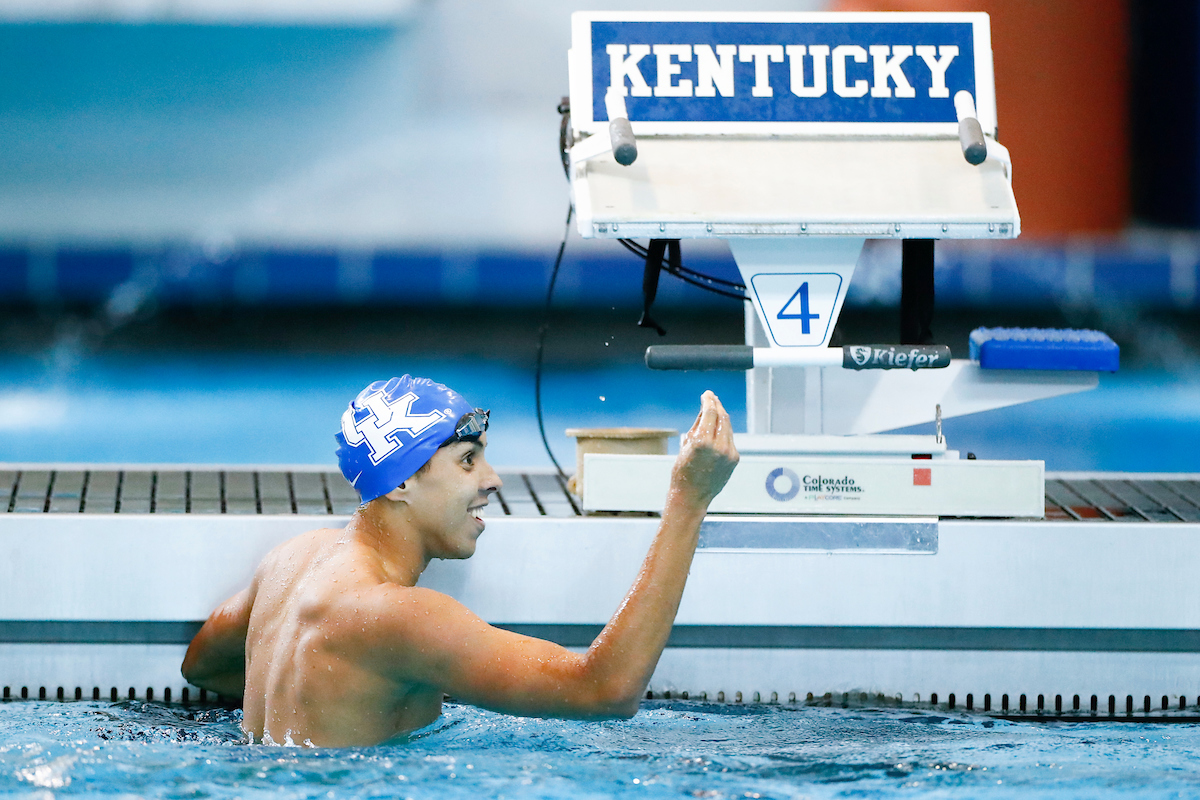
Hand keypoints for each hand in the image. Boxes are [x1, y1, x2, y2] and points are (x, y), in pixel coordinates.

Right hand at [670, 391, 738, 506]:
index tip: (706, 394)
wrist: (692, 495)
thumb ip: (698, 425)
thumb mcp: (686, 444)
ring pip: (728, 426)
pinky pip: (730, 438)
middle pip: (722, 416)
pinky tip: (718, 427)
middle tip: (712, 398)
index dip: (709, 400)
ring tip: (715, 409)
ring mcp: (729, 453)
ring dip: (721, 416)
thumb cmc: (683, 470)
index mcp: (702, 442)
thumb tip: (705, 409)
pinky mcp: (734, 458)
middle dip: (717, 405)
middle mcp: (718, 446)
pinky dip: (724, 431)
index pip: (710, 412)